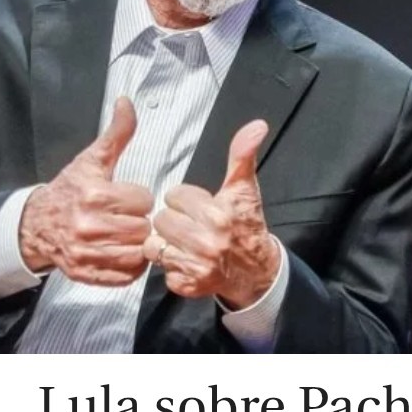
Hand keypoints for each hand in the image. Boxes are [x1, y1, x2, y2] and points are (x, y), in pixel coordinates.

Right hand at [18, 97, 152, 284]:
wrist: (35, 224)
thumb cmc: (69, 190)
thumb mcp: (92, 159)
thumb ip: (116, 133)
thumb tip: (126, 101)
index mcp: (95, 195)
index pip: (144, 200)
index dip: (139, 198)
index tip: (127, 198)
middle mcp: (90, 226)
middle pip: (143, 227)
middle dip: (139, 221)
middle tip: (126, 217)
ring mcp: (87, 253)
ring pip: (137, 252)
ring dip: (136, 244)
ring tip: (124, 234)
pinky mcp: (87, 274)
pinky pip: (126, 276)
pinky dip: (129, 266)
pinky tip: (120, 251)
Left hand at [143, 120, 279, 309]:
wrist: (256, 270)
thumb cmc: (247, 224)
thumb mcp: (244, 188)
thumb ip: (243, 155)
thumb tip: (257, 126)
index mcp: (217, 214)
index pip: (174, 196)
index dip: (185, 199)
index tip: (198, 206)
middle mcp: (206, 242)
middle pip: (161, 220)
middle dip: (173, 220)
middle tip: (191, 224)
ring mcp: (196, 267)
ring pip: (155, 246)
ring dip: (166, 244)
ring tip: (185, 241)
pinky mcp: (187, 286)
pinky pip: (161, 271)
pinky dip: (171, 267)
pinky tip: (187, 260)